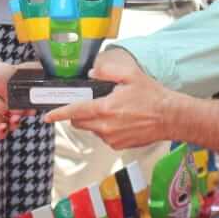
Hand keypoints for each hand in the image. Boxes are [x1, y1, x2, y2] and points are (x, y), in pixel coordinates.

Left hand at [42, 48, 174, 148]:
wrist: (171, 117)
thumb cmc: (152, 96)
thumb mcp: (131, 75)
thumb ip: (108, 71)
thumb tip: (93, 73)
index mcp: (105, 108)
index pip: (75, 112)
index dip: (58, 113)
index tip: (47, 116)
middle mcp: (105, 126)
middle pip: (79, 123)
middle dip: (78, 114)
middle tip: (91, 103)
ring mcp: (112, 138)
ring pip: (91, 129)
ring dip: (94, 121)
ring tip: (114, 110)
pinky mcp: (118, 145)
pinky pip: (104, 136)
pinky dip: (106, 128)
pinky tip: (121, 120)